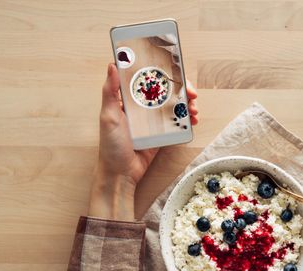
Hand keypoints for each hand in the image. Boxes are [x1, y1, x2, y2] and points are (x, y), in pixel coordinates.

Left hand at [89, 63, 198, 220]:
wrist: (120, 174)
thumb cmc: (111, 146)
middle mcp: (141, 107)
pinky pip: (176, 122)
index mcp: (128, 99)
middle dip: (181, 90)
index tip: (176, 74)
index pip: (148, 79)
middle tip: (192, 94)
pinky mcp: (161, 133)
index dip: (164, 74)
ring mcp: (152, 120)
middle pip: (165, 91)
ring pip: (174, 105)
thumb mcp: (108, 116)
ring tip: (194, 109)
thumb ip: (110, 91)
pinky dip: (186, 119)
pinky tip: (193, 120)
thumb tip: (112, 65)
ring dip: (187, 104)